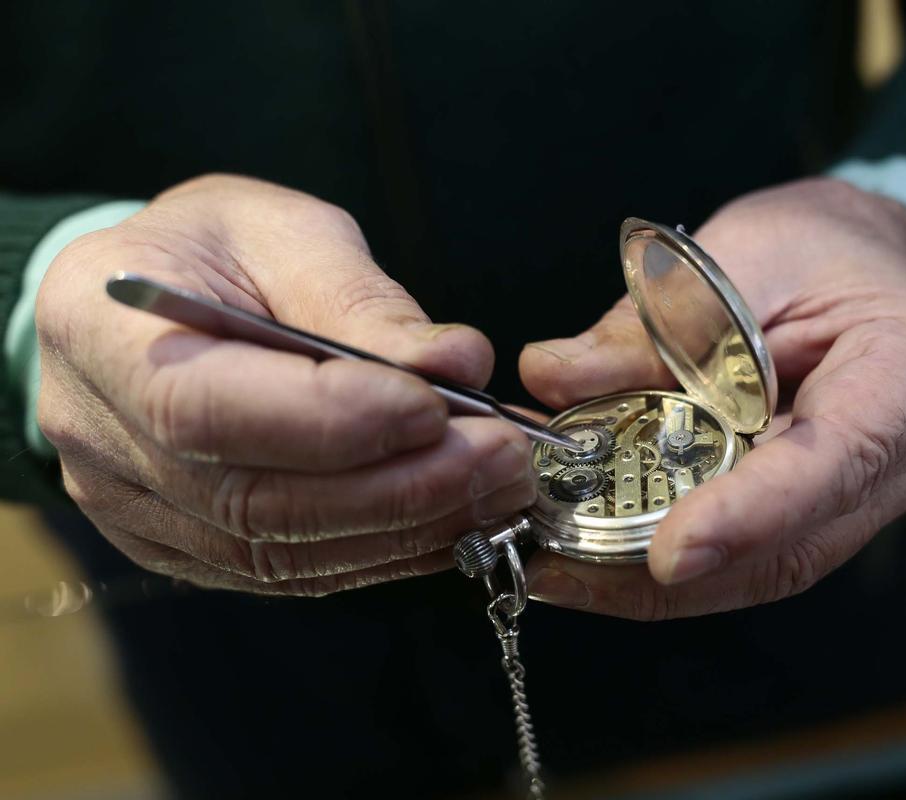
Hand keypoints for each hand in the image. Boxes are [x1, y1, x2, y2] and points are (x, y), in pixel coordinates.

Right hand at [37, 174, 534, 595]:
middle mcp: (103, 444)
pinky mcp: (190, 551)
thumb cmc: (211, 251)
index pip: (201, 409)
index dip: (327, 420)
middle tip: (502, 455)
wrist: (146, 304)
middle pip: (253, 501)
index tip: (436, 407)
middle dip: (398, 486)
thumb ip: (360, 298)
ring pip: (281, 555)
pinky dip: (385, 551)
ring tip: (500, 486)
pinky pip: (292, 574)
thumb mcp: (281, 231)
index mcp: (99, 335)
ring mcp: (141, 514)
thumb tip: (458, 363)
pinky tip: (455, 518)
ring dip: (409, 526)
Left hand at [519, 178, 905, 618]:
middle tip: (568, 567)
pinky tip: (597, 555)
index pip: (837, 461)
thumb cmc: (821, 245)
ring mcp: (869, 498)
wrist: (871, 264)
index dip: (752, 513)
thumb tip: (551, 376)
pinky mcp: (824, 516)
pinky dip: (670, 557)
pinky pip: (751, 557)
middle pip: (795, 544)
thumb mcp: (739, 253)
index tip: (669, 554)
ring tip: (565, 571)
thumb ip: (656, 320)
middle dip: (677, 572)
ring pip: (766, 569)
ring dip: (660, 586)